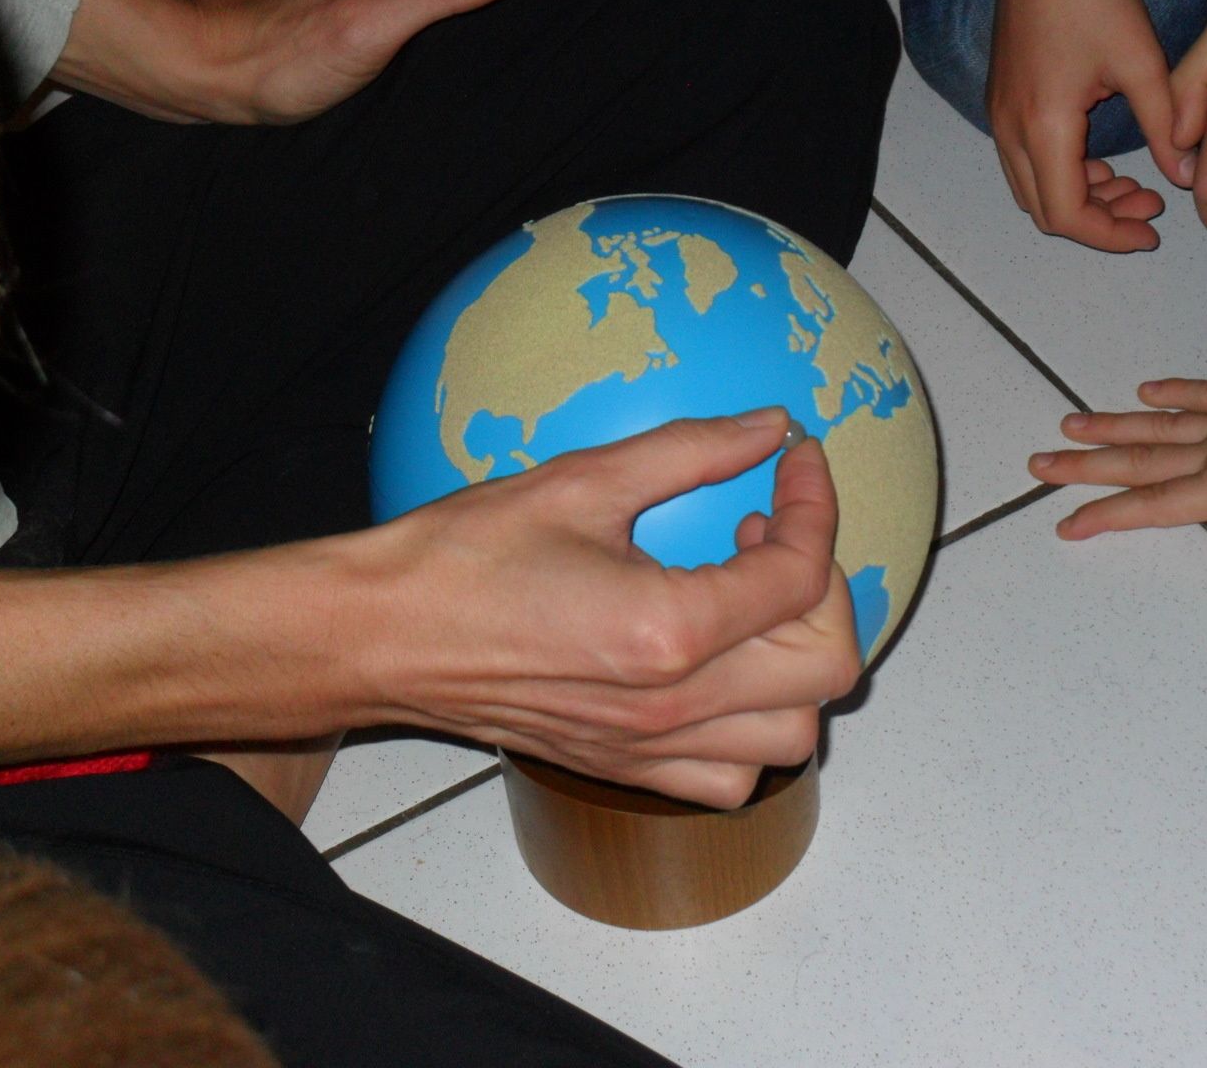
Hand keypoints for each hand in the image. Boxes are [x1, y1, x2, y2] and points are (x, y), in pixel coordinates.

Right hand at [343, 410, 860, 808]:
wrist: (381, 636)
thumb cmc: (464, 556)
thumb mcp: (583, 482)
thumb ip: (691, 451)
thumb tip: (769, 427)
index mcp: (670, 630)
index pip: (801, 575)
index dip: (816, 507)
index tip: (795, 463)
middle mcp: (674, 705)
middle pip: (825, 666)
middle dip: (823, 589)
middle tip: (770, 536)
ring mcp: (651, 749)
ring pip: (793, 736)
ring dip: (796, 664)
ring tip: (743, 602)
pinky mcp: (625, 770)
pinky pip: (732, 779)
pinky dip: (751, 730)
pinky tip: (715, 669)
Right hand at [988, 0, 1186, 251]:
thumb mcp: (1142, 62)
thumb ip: (1165, 124)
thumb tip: (1182, 174)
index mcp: (1045, 126)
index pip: (1068, 214)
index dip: (1109, 235)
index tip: (1151, 231)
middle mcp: (1011, 131)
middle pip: (1045, 211)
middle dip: (1098, 220)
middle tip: (1149, 206)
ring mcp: (1000, 119)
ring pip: (1033, 190)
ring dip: (1080, 198)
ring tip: (1132, 183)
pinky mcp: (1002, 104)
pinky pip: (1026, 163)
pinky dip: (1062, 175)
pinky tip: (1100, 160)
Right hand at [1029, 351, 1206, 576]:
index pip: (1155, 504)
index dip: (1108, 517)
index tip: (1064, 525)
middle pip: (1139, 464)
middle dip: (1086, 469)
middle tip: (1039, 466)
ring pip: (1157, 430)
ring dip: (1113, 430)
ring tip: (1070, 425)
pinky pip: (1201, 398)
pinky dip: (1175, 396)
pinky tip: (1149, 391)